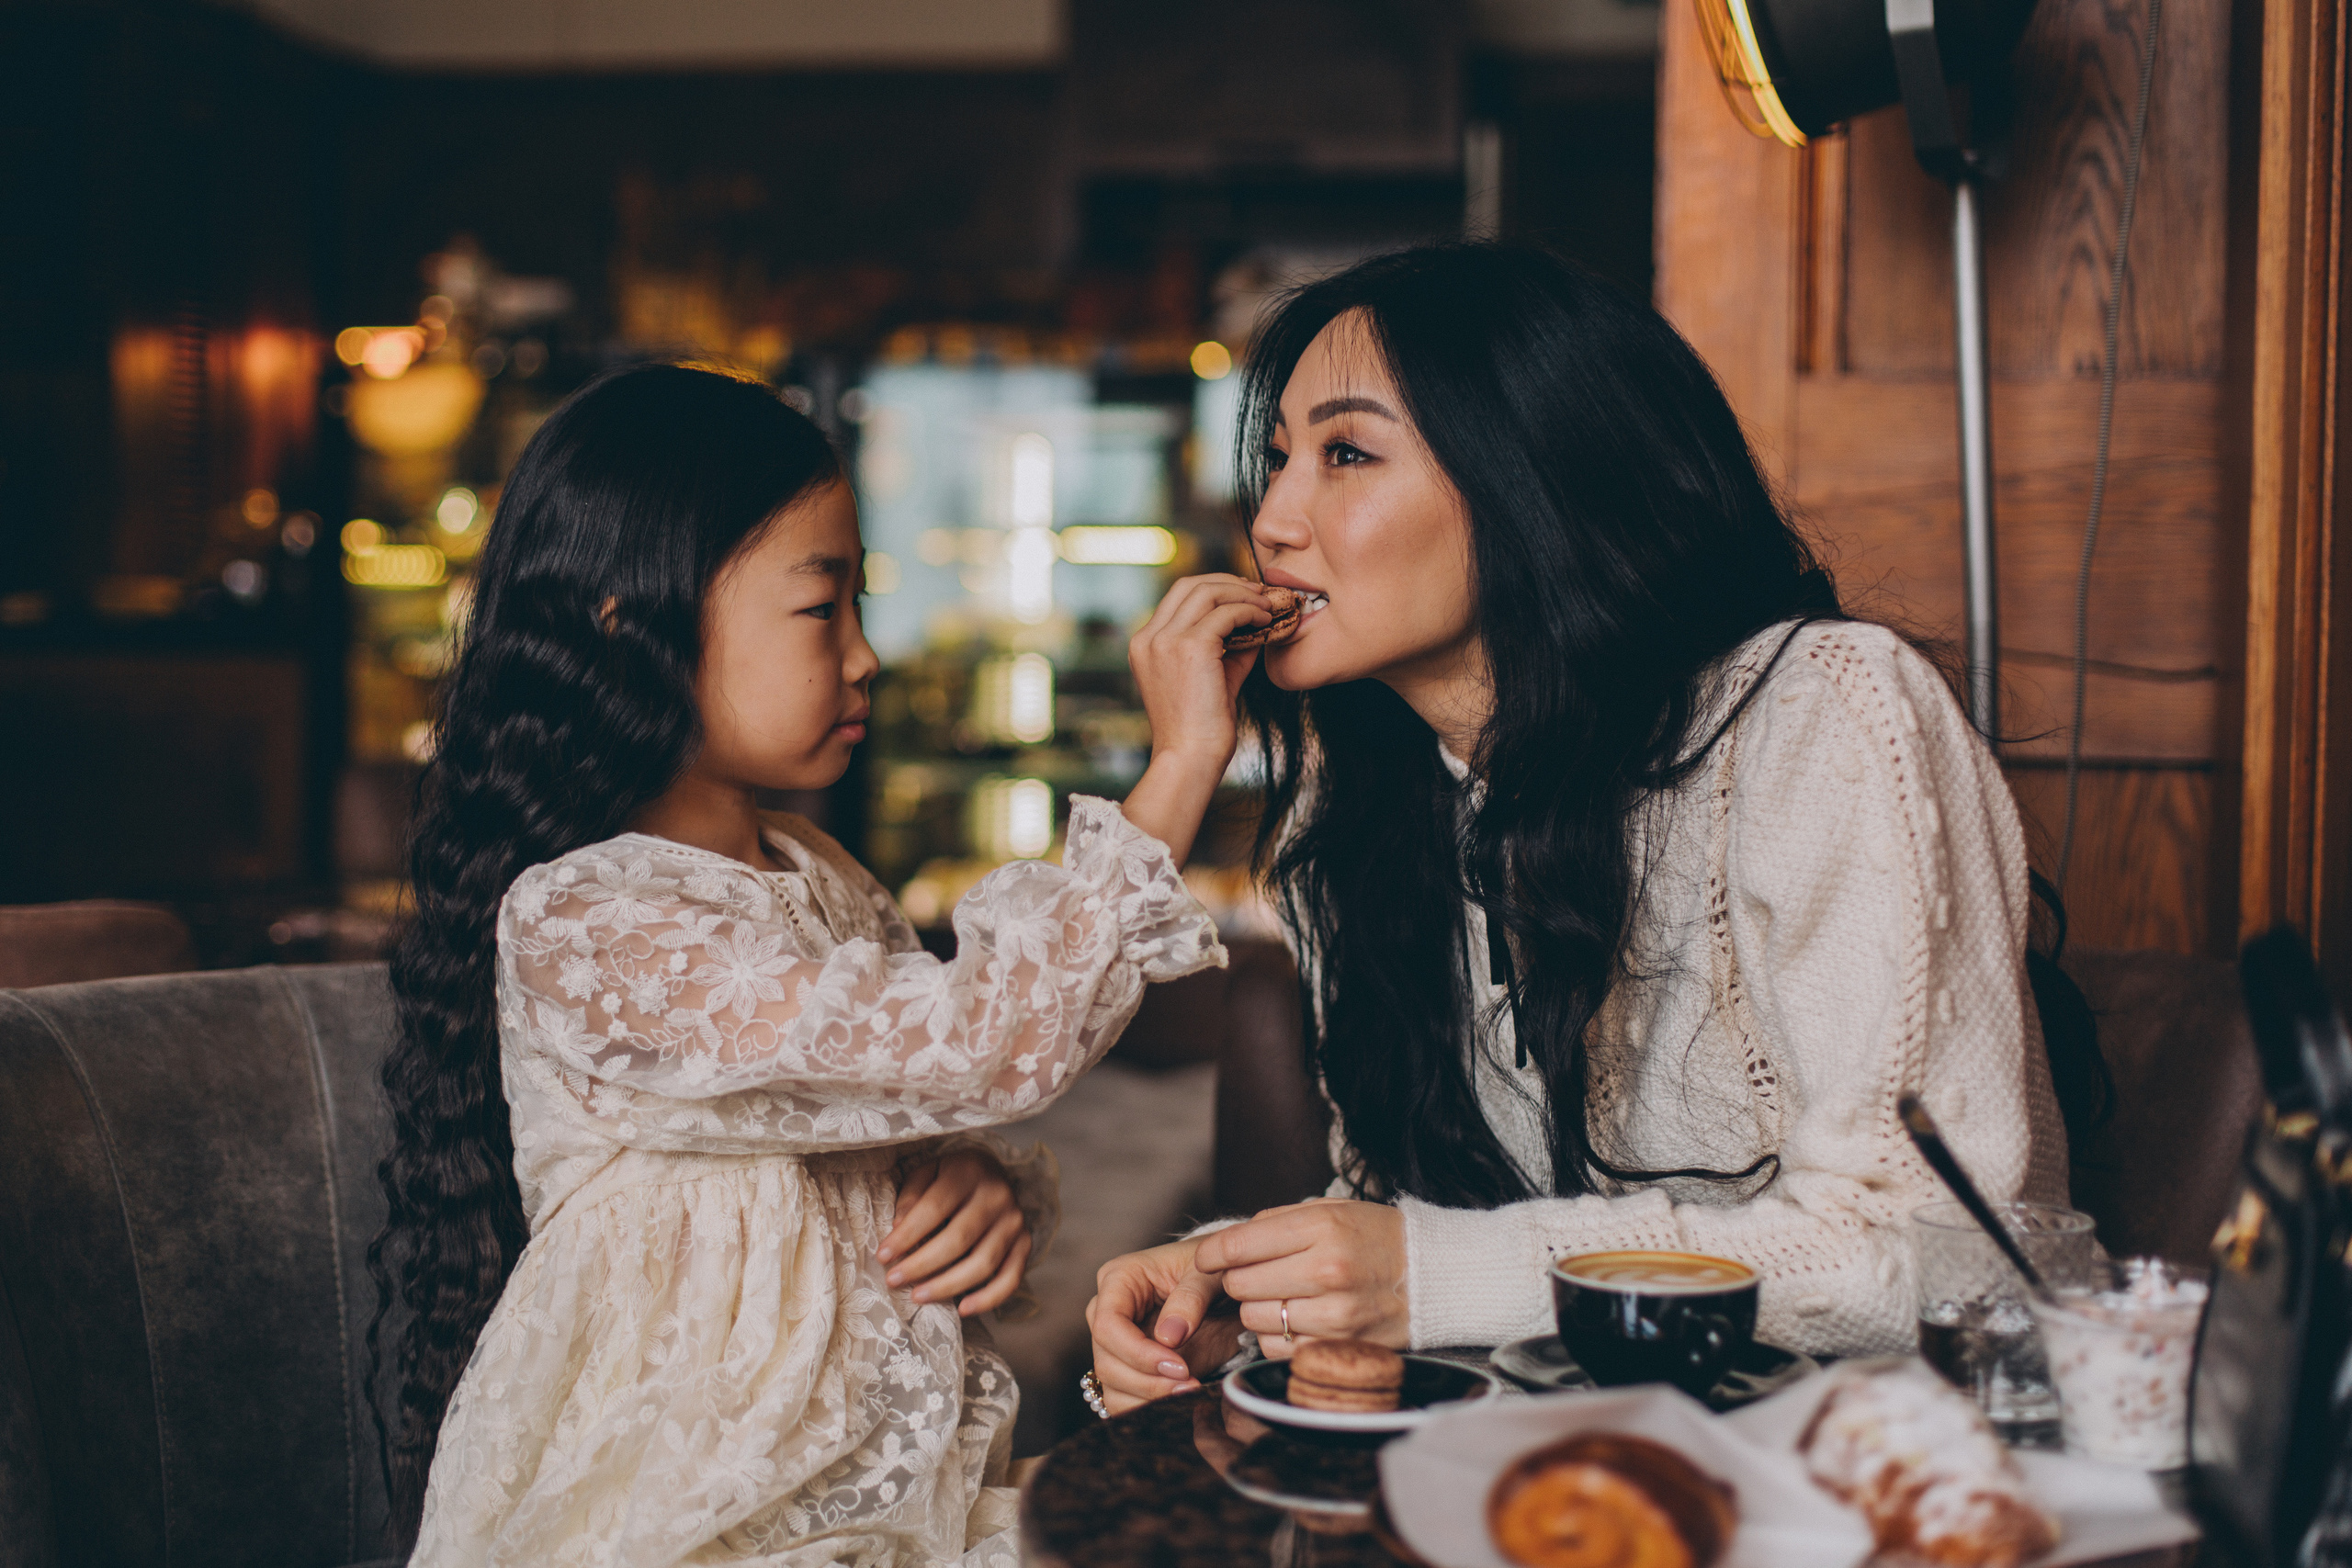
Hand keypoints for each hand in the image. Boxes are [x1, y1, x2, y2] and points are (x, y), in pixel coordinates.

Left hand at [881, 1150, 1031, 1317]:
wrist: (994, 1173)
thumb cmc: (951, 1177)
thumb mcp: (927, 1172)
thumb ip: (912, 1196)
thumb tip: (898, 1227)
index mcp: (969, 1172)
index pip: (934, 1208)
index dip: (907, 1235)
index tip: (882, 1256)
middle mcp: (997, 1196)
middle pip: (958, 1239)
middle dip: (921, 1264)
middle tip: (893, 1280)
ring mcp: (1014, 1222)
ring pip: (982, 1263)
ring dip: (947, 1285)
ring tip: (917, 1296)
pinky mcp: (1025, 1244)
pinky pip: (1010, 1278)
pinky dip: (988, 1298)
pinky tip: (963, 1309)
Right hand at [1085, 1237, 1245, 1413]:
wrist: (1227, 1293)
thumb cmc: (1214, 1272)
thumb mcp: (1209, 1274)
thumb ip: (1191, 1298)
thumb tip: (1168, 1337)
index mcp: (1119, 1279)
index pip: (1108, 1324)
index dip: (1139, 1352)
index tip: (1179, 1365)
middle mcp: (1110, 1313)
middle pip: (1106, 1361)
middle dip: (1147, 1380)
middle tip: (1189, 1383)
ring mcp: (1118, 1345)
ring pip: (1111, 1386)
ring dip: (1149, 1399)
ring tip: (1189, 1393)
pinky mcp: (1131, 1370)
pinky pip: (1121, 1401)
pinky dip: (1147, 1409)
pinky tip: (1179, 1401)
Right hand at [1120, 575, 1280, 863]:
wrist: (1191, 757)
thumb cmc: (1202, 726)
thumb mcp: (1213, 675)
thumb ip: (1229, 644)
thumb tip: (1257, 617)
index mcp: (1145, 643)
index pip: (1179, 596)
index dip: (1215, 587)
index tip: (1244, 595)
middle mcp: (1149, 637)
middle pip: (1190, 584)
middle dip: (1229, 582)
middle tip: (1260, 593)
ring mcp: (1165, 640)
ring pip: (1208, 591)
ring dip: (1242, 594)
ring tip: (1267, 606)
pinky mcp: (1190, 647)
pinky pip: (1226, 612)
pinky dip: (1250, 611)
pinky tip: (1266, 620)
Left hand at [1193, 1198, 1408, 1354]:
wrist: (1435, 1276)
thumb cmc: (1376, 1238)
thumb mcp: (1331, 1211)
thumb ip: (1276, 1222)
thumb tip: (1226, 1243)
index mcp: (1322, 1228)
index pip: (1239, 1245)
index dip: (1213, 1253)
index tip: (1207, 1258)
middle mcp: (1327, 1271)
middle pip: (1240, 1284)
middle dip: (1240, 1279)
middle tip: (1259, 1274)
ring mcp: (1334, 1314)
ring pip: (1254, 1319)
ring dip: (1259, 1309)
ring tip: (1285, 1296)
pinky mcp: (1339, 1347)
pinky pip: (1276, 1349)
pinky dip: (1278, 1337)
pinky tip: (1299, 1320)